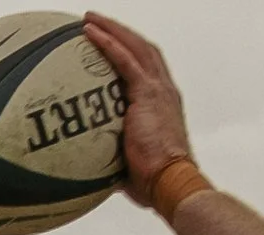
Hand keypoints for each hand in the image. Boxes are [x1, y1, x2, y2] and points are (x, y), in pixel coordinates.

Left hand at [80, 15, 196, 205]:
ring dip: (112, 29)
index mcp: (164, 106)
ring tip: (90, 20)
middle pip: (143, 50)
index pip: (149, 71)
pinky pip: (125, 59)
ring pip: (134, 47)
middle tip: (98, 25)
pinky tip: (90, 32)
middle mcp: (165, 91)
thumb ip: (116, 162)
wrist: (172, 182)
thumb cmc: (155, 185)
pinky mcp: (149, 93)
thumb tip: (95, 173)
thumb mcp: (132, 169)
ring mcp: (158, 89)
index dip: (133, 55)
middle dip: (121, 34)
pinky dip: (108, 43)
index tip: (114, 49)